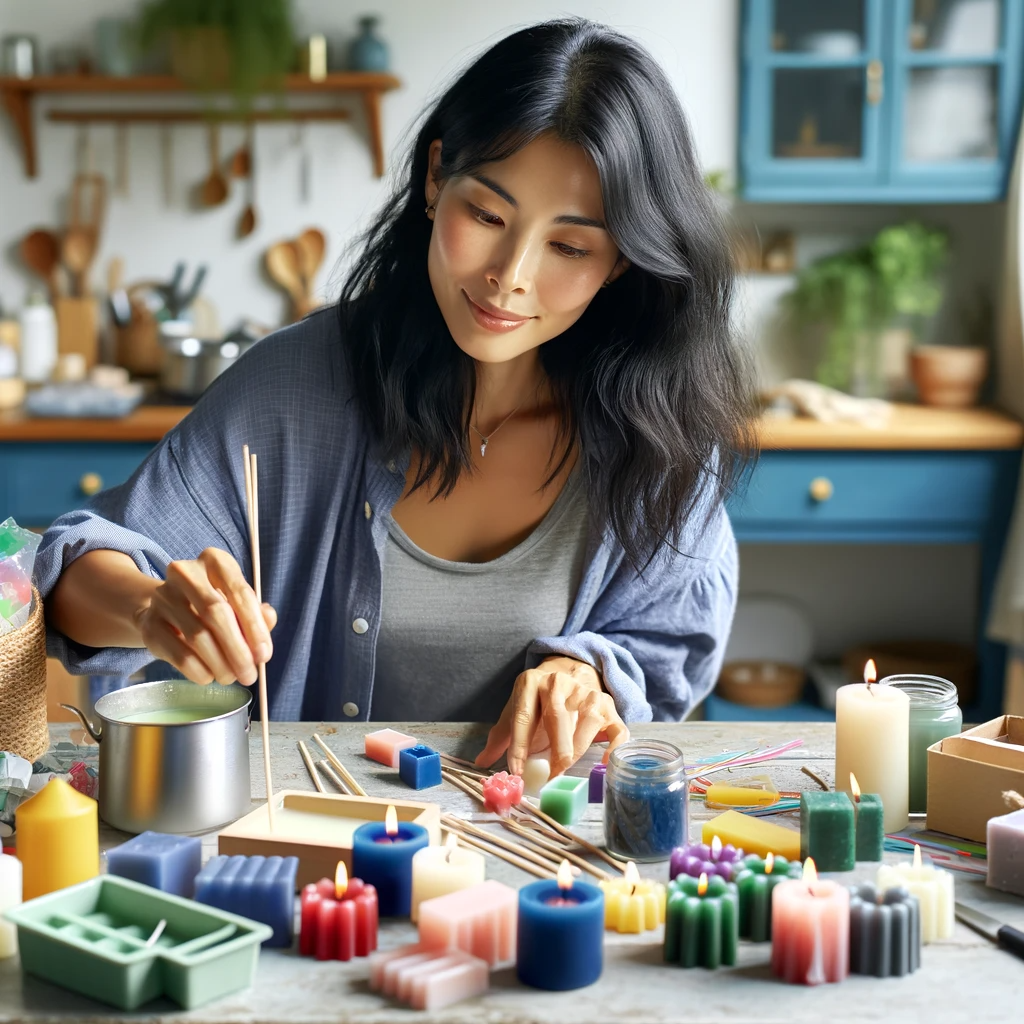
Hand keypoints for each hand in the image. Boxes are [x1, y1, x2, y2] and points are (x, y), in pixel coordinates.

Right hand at [135, 547, 276, 685]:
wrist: (164, 608)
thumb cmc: (210, 604)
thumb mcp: (236, 602)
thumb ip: (256, 612)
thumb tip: (268, 620)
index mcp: (215, 561)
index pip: (240, 592)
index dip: (255, 627)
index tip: (264, 655)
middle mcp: (186, 573)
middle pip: (216, 614)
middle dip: (238, 649)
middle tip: (249, 674)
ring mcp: (163, 597)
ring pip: (198, 636)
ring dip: (220, 664)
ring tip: (231, 677)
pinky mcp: (149, 623)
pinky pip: (178, 653)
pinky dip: (198, 670)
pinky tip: (209, 676)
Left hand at [475, 656, 629, 777]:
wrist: (568, 673)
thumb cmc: (538, 701)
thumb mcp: (516, 712)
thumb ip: (501, 738)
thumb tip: (481, 762)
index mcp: (531, 682)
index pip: (523, 716)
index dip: (519, 746)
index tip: (517, 771)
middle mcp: (560, 683)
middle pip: (557, 715)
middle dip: (555, 749)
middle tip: (550, 775)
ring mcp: (587, 692)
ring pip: (588, 719)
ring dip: (578, 747)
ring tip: (566, 766)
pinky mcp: (608, 705)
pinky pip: (617, 728)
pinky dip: (613, 748)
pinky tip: (602, 763)